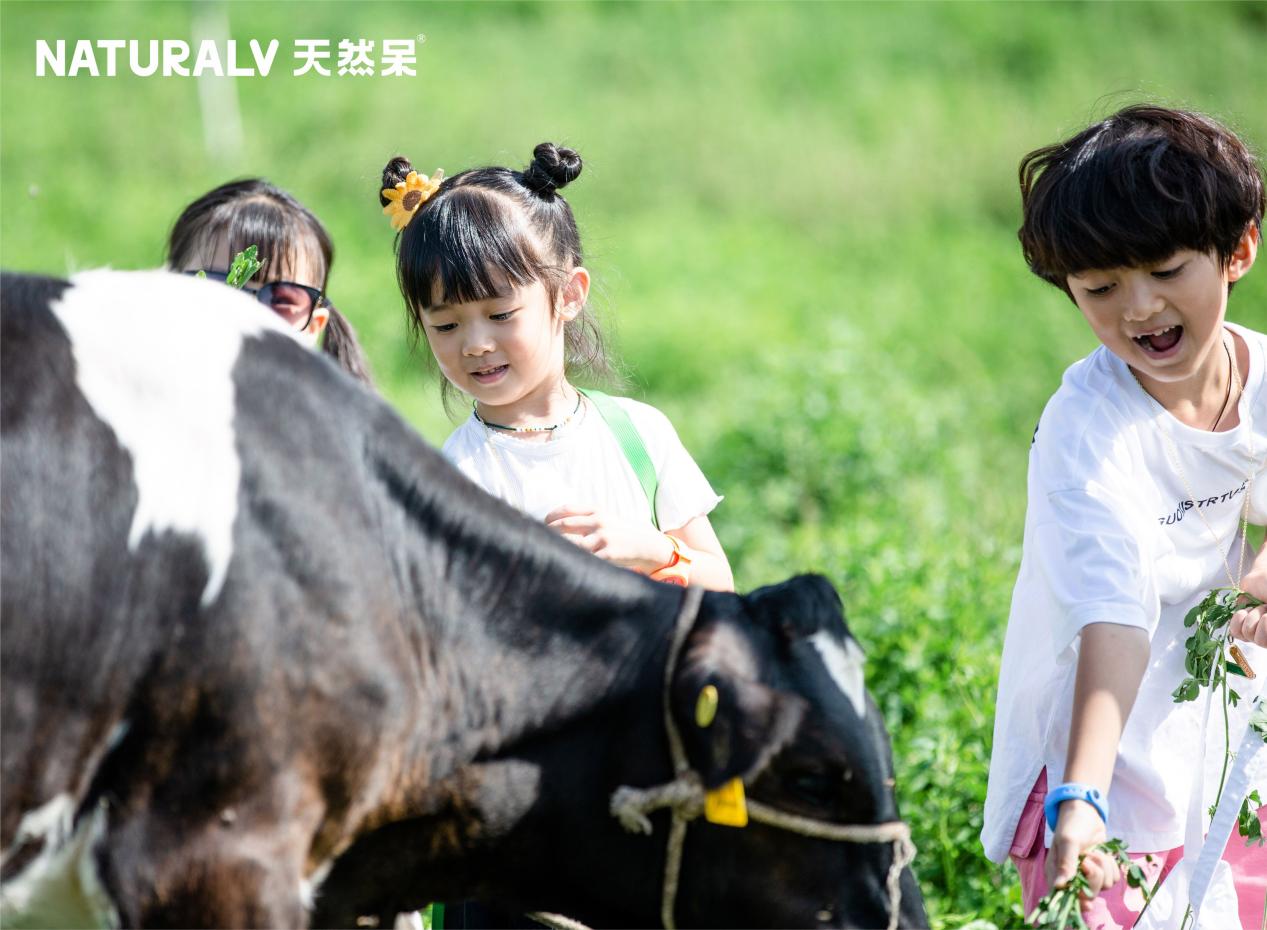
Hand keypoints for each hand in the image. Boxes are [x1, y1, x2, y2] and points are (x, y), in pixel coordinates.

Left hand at [544, 506, 672, 571]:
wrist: (649, 545)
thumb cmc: (624, 533)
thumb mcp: (608, 518)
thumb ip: (588, 518)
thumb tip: (559, 522)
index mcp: (598, 511)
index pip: (567, 509)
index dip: (551, 516)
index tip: (542, 523)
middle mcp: (599, 522)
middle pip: (564, 525)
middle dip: (549, 531)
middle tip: (539, 538)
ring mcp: (603, 538)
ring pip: (572, 544)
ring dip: (559, 549)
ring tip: (550, 554)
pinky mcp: (608, 554)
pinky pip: (586, 559)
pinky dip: (575, 562)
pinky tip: (567, 565)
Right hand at [1046, 800, 1119, 901]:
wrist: (1086, 811)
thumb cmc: (1072, 824)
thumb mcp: (1068, 841)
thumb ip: (1066, 864)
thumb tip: (1059, 886)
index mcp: (1056, 872)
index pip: (1065, 897)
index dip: (1077, 902)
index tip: (1087, 902)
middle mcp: (1071, 877)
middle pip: (1089, 894)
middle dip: (1094, 876)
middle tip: (1089, 858)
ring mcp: (1087, 874)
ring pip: (1104, 886)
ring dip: (1104, 867)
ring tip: (1095, 851)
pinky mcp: (1101, 870)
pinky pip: (1113, 879)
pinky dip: (1112, 867)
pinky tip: (1103, 853)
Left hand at [1233, 570, 1266, 646]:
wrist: (1261, 579)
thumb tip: (1265, 620)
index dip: (1266, 627)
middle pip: (1261, 642)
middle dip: (1261, 621)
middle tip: (1264, 608)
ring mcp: (1255, 632)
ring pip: (1248, 635)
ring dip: (1252, 616)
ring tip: (1257, 607)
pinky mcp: (1240, 626)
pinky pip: (1235, 632)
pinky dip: (1238, 619)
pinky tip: (1244, 611)